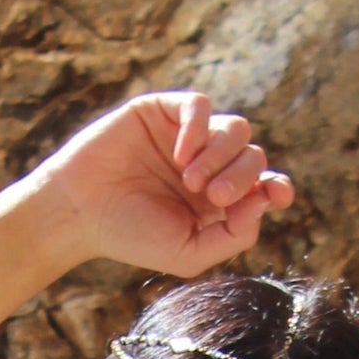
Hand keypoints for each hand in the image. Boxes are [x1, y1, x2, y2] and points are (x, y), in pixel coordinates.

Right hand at [32, 92, 295, 276]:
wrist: (80, 211)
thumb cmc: (131, 236)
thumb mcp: (188, 253)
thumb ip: (232, 236)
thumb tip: (265, 200)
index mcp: (220, 201)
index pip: (265, 185)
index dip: (278, 186)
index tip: (278, 194)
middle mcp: (210, 165)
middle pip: (253, 156)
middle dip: (241, 177)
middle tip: (211, 196)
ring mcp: (188, 136)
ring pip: (236, 129)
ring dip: (222, 154)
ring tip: (191, 179)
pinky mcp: (164, 111)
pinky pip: (199, 105)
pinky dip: (198, 128)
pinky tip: (180, 155)